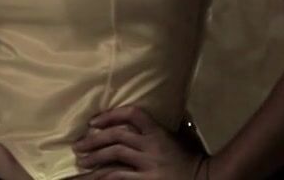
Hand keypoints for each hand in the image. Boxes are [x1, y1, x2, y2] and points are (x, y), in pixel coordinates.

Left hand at [74, 105, 210, 179]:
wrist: (205, 178)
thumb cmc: (192, 157)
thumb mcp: (182, 136)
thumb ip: (170, 124)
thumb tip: (161, 111)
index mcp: (160, 132)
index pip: (134, 115)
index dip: (111, 115)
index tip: (94, 121)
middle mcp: (152, 146)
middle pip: (117, 136)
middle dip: (94, 140)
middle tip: (78, 146)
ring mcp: (148, 165)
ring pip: (114, 157)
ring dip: (94, 159)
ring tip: (82, 163)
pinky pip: (119, 177)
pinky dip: (104, 177)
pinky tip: (95, 178)